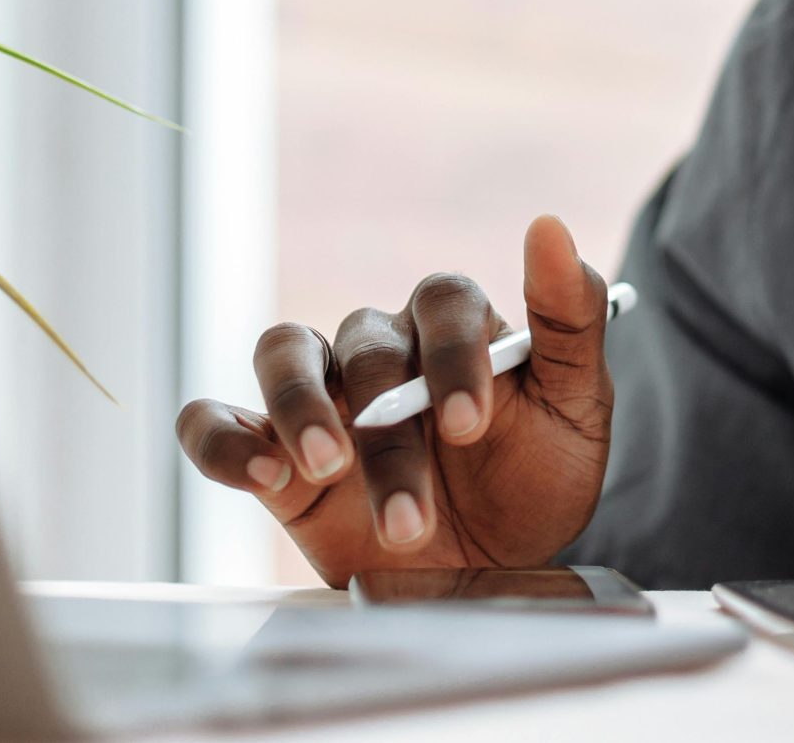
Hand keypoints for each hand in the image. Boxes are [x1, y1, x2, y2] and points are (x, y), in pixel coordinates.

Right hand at [175, 214, 613, 584]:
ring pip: (283, 354)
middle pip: (368, 347)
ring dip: (299, 409)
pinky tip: (263, 476)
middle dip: (390, 433)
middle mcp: (382, 347)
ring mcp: (323, 394)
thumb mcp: (577, 409)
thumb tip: (549, 225)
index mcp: (455, 326)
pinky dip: (224, 439)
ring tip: (326, 468)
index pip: (443, 301)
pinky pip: (216, 419)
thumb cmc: (535, 480)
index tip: (470, 425)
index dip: (453, 354)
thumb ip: (569, 320)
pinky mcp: (270, 448)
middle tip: (413, 512)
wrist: (492, 568)